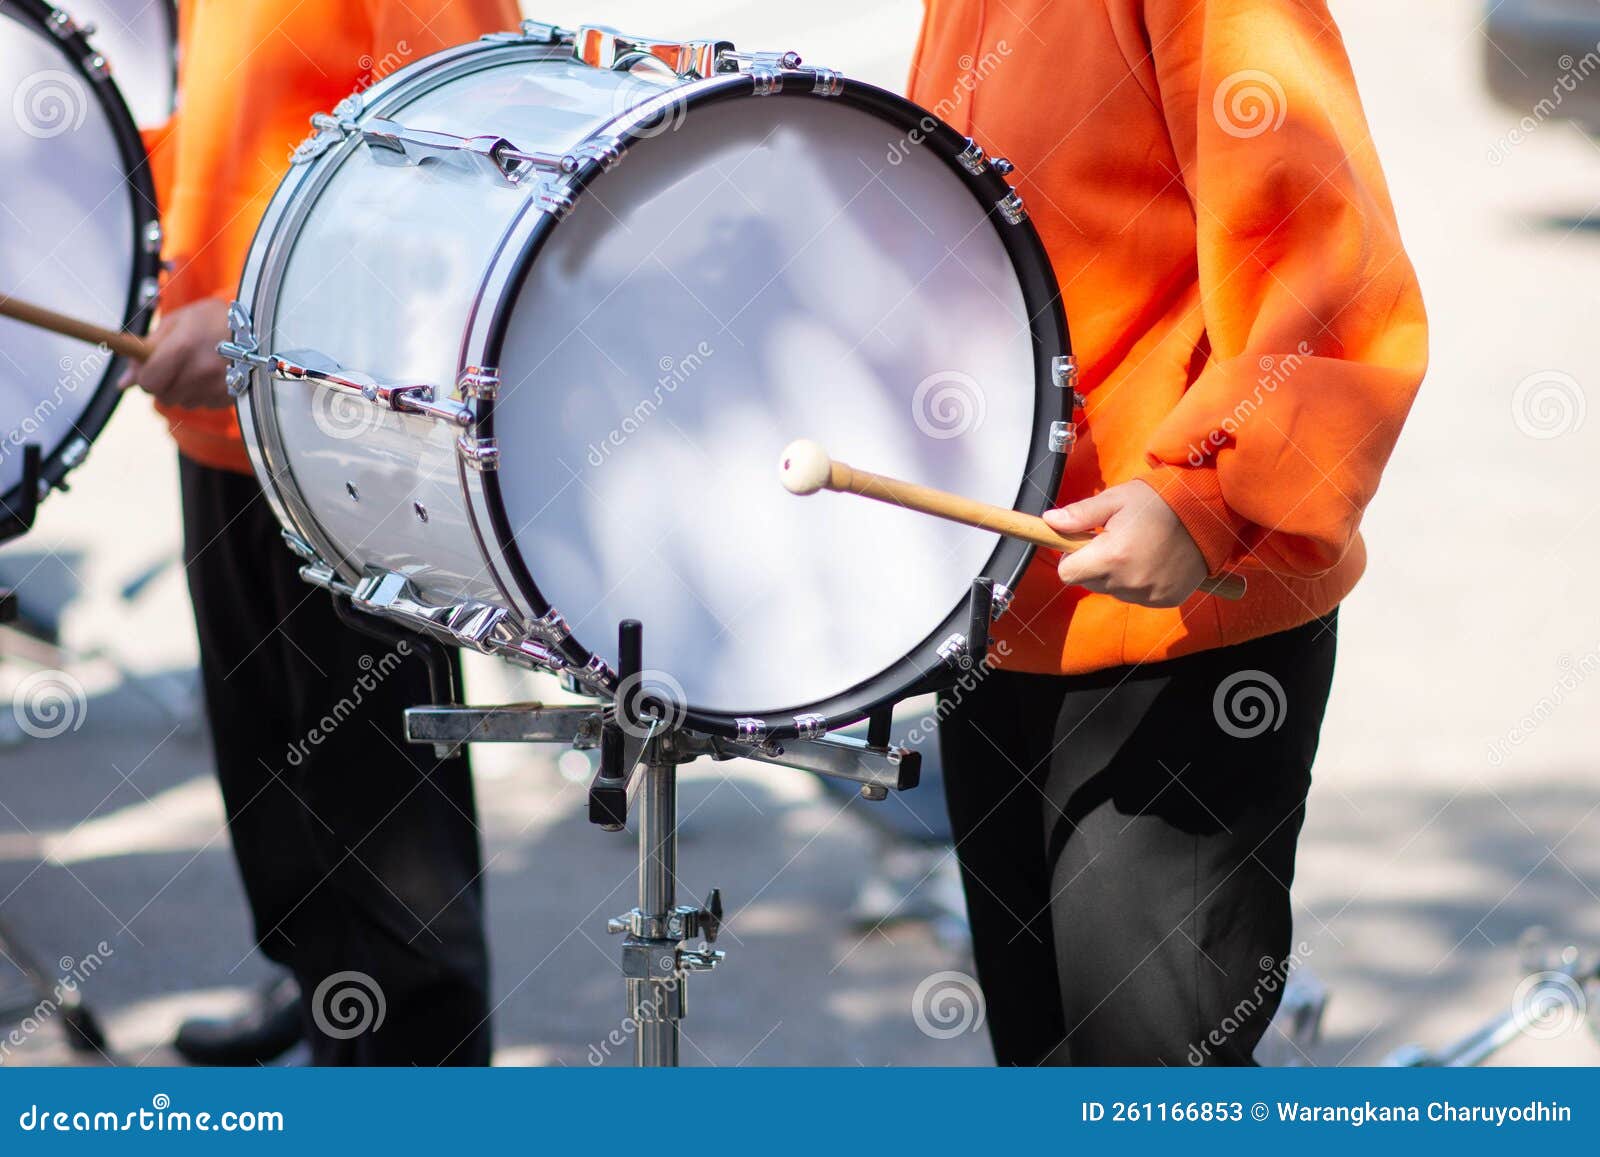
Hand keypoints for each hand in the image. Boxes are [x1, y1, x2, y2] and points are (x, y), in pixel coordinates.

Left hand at [117, 297, 231, 408]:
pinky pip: (204, 404)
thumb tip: (122, 382)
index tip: (150, 368)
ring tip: (199, 367)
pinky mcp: (230, 397)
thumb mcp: (177, 322)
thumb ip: (146, 349)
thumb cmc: (215, 318)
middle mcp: (200, 371)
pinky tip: (214, 375)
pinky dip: (203, 393)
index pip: (147, 382)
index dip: (144, 377)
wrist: (262, 327)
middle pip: (163, 396)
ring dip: (183, 389)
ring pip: (183, 402)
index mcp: (182, 347)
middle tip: (175, 365)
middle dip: (163, 384)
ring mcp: (217, 387)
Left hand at [1044, 480, 1208, 607]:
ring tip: (1138, 546)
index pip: (1067, 574)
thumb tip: (1049, 522)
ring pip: (1113, 590)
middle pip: (1089, 582)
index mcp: (1112, 556)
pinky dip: (1138, 581)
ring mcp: (1149, 594)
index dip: (1070, 557)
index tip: (1083, 542)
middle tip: (1114, 538)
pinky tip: (1153, 560)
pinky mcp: (1165, 599)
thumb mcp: (1116, 499)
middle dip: (1093, 563)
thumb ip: (1080, 514)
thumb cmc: (1160, 501)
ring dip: (1116, 573)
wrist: (1210, 513)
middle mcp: (1129, 582)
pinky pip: (1137, 596)